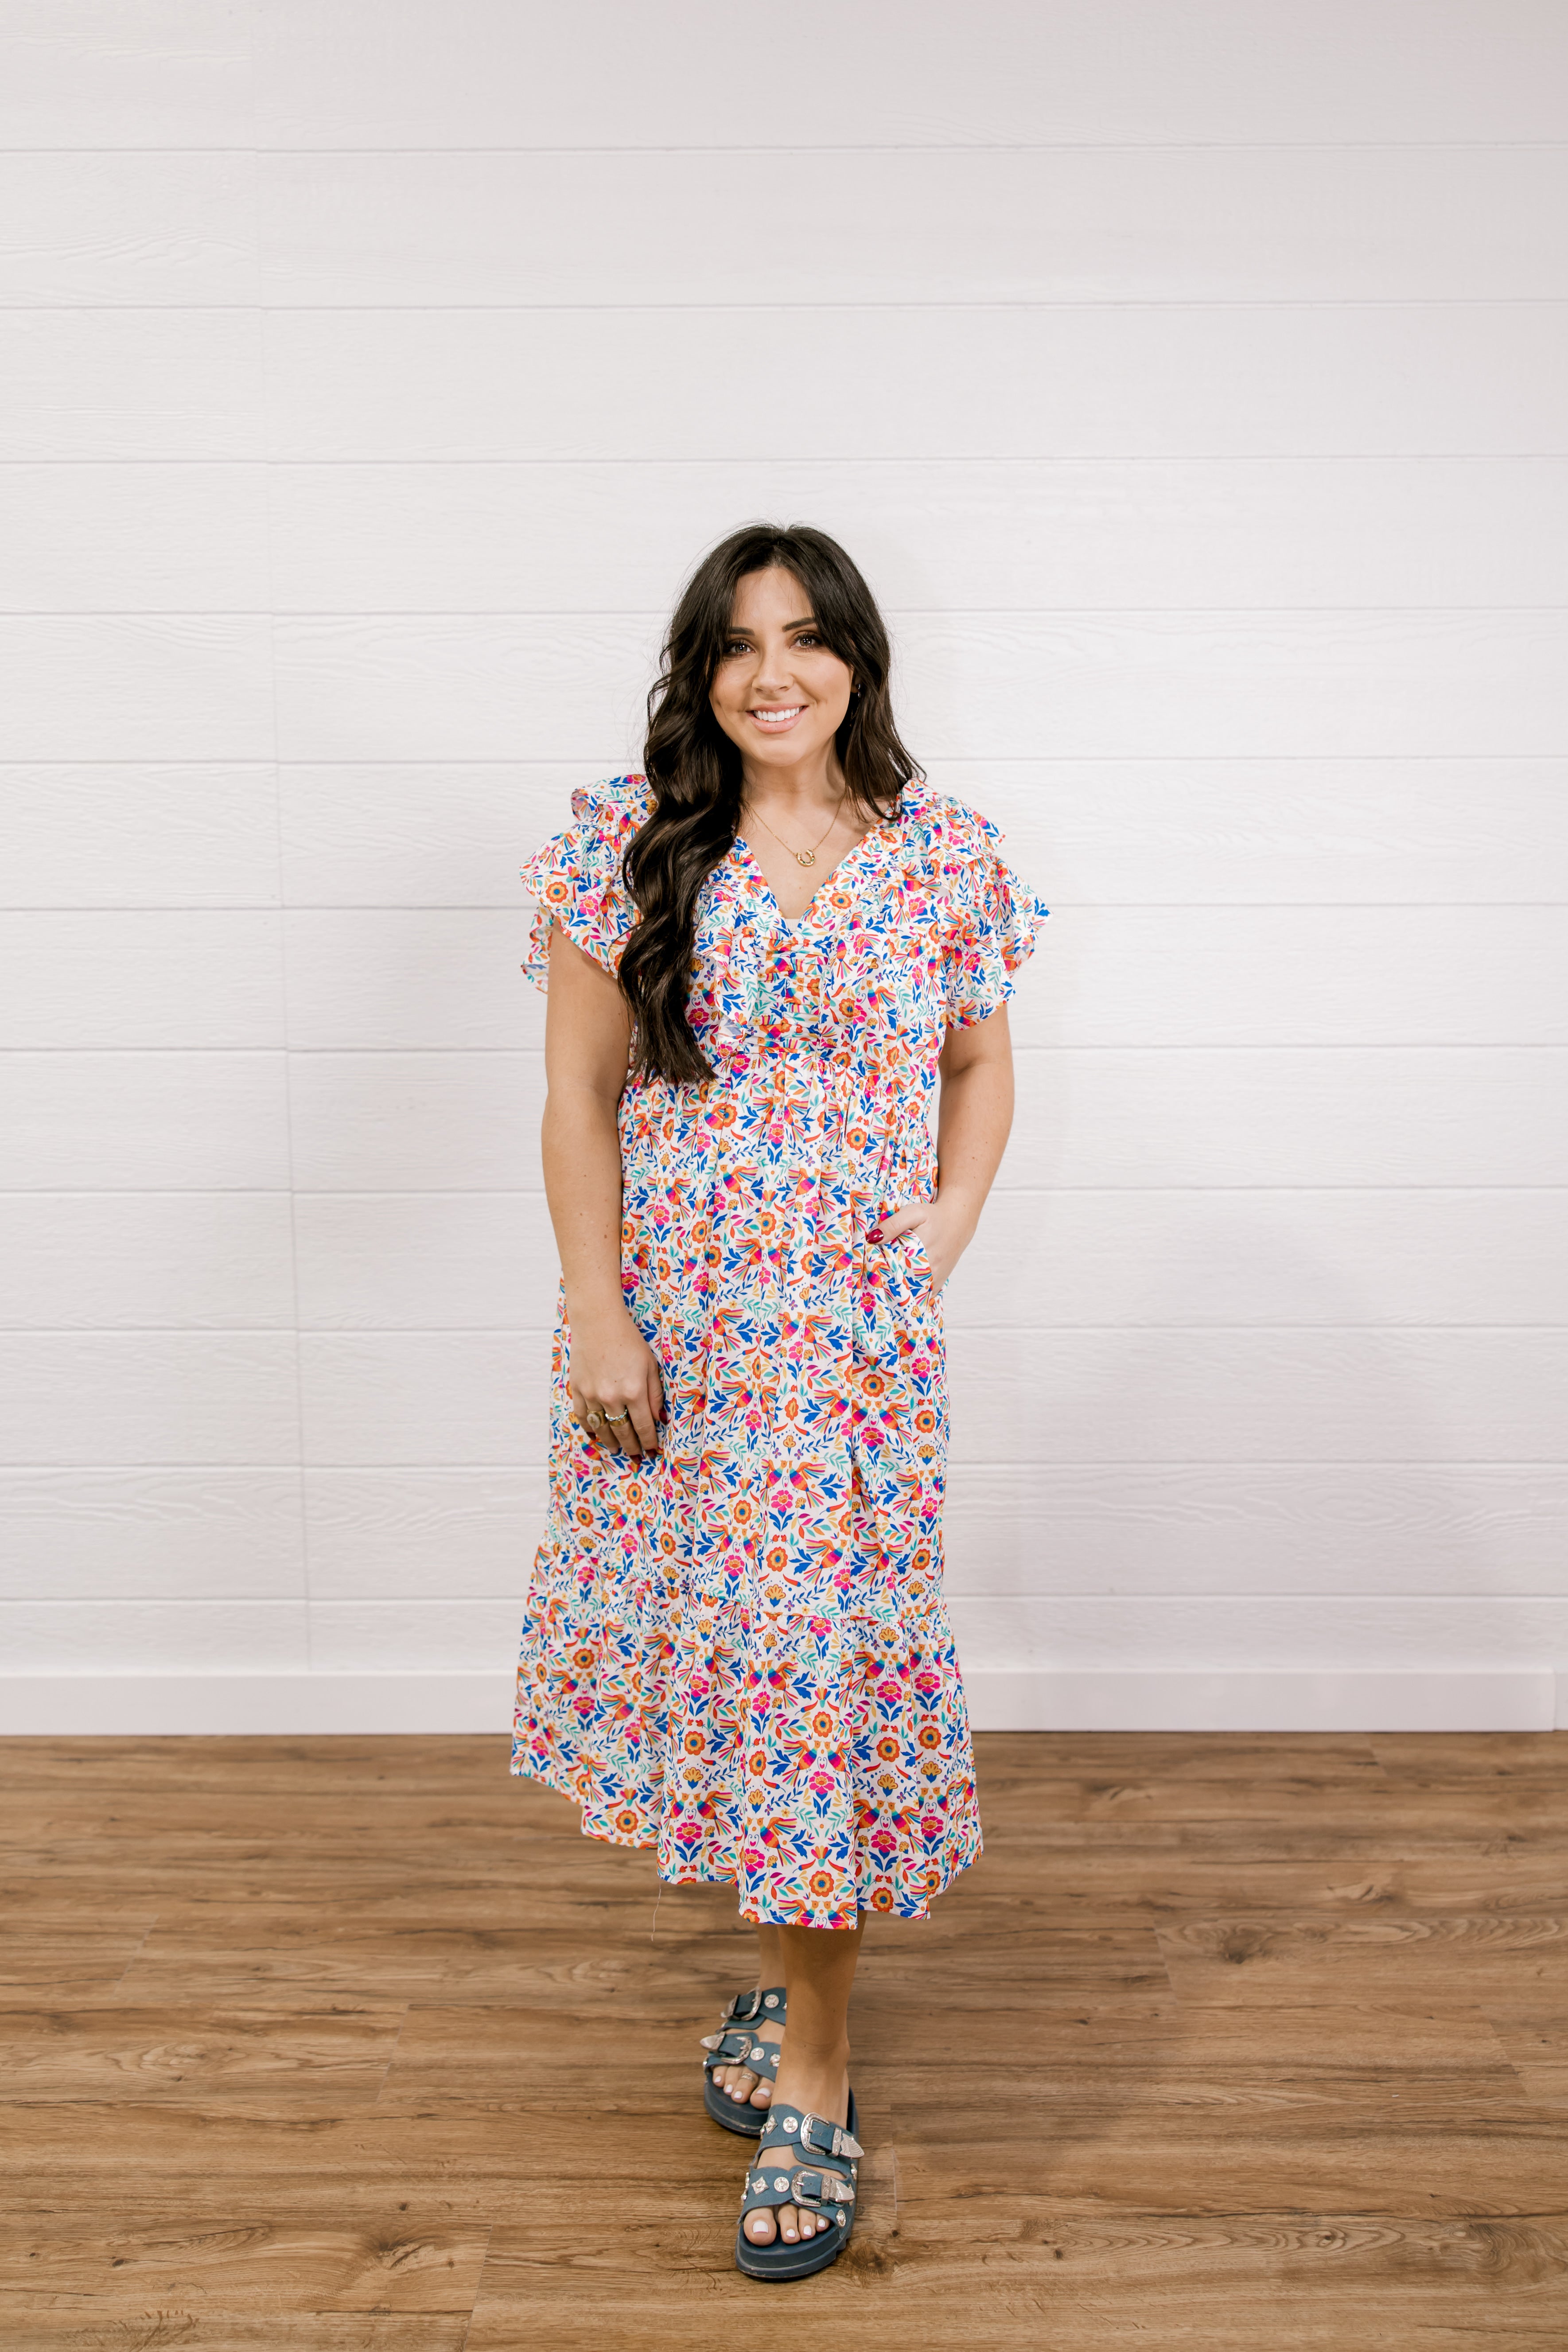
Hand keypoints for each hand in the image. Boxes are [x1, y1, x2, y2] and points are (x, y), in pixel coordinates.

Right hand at [566, 1303, 664, 1458]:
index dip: (649, 1441)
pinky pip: (582, 1417)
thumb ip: (655, 1394)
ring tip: (617, 1450)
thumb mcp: (651, 1365)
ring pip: (602, 1428)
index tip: (653, 1450)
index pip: (643, 1426)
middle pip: (623, 1432)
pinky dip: (590, 1428)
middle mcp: (612, 1397)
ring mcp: (591, 1395)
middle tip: (638, 1457)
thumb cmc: (629, 1340)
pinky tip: (596, 1435)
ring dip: (611, 1442)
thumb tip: (658, 1419)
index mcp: (634, 1391)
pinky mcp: (577, 1389)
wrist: (598, 1321)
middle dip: (632, 1447)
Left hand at [867, 1194, 975, 1292]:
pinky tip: (902, 1287)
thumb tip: (872, 1239)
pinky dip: (912, 1295)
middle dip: (886, 1282)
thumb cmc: (934, 1216)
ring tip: (887, 1282)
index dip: (878, 1271)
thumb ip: (893, 1225)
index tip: (870, 1269)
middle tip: (875, 1276)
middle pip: (901, 1284)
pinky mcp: (939, 1283)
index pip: (892, 1270)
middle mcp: (930, 1270)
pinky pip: (922, 1296)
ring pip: (911, 1293)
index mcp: (921, 1253)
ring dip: (898, 1290)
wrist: (958, 1221)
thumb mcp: (913, 1213)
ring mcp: (935, 1279)